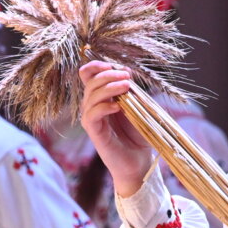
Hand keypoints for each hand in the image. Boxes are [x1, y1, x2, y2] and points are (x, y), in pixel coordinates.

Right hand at [78, 61, 154, 196]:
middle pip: (89, 82)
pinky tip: (118, 106)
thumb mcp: (138, 107)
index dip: (96, 66)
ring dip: (108, 88)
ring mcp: (92, 120)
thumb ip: (131, 91)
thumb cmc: (139, 134)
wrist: (139, 161)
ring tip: (126, 87)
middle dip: (107, 74)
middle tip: (126, 77)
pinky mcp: (94, 133)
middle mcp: (93, 106)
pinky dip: (104, 107)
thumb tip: (128, 73)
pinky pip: (92, 115)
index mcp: (102, 97)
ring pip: (90, 96)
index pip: (88, 75)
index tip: (114, 66)